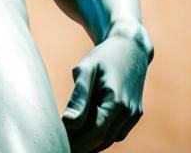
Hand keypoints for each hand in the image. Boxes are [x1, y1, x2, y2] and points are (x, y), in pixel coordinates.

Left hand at [63, 24, 151, 151]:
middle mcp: (129, 114)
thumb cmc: (105, 56)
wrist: (131, 47)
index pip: (94, 134)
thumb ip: (79, 95)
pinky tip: (82, 127)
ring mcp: (133, 117)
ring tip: (66, 133)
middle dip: (79, 143)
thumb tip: (68, 122)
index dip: (74, 140)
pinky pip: (113, 133)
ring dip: (88, 140)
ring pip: (107, 140)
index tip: (56, 137)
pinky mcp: (133, 116)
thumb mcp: (88, 69)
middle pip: (100, 140)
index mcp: (117, 103)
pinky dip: (98, 134)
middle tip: (57, 138)